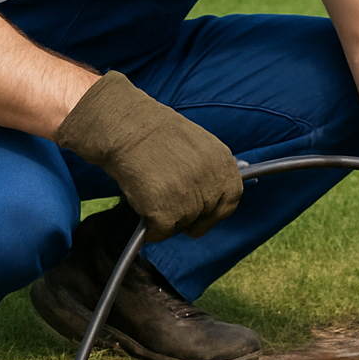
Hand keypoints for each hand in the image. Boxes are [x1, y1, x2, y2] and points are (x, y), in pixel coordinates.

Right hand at [55, 71, 241, 240]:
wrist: (126, 127)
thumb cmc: (154, 133)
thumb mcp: (197, 145)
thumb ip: (208, 170)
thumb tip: (209, 196)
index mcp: (222, 163)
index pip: (232, 199)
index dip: (217, 210)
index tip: (206, 215)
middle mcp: (211, 182)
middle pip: (207, 215)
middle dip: (192, 218)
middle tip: (176, 214)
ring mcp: (189, 199)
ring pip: (184, 224)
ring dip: (170, 219)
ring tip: (153, 197)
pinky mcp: (165, 212)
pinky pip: (162, 232)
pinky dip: (153, 229)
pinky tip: (144, 212)